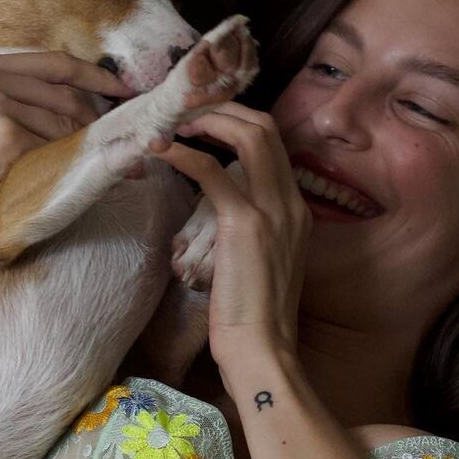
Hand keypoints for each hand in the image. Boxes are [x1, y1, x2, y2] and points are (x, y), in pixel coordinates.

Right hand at [0, 51, 130, 259]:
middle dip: (98, 124)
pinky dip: (66, 167)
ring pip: (64, 126)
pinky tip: (73, 180)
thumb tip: (66, 113)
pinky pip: (52, 150)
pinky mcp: (2, 138)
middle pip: (66, 95)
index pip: (53, 63)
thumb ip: (4, 103)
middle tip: (123, 147)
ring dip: (85, 151)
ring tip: (104, 169)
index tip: (124, 91)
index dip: (95, 77)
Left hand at [150, 103, 310, 369]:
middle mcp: (291, 203)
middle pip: (266, 127)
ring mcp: (272, 211)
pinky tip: (161, 151)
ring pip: (250, 135)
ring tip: (175, 121)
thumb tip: (222, 216)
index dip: (238, 123)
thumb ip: (251, 232)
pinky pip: (213, 170)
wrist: (263, 350)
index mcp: (297, 212)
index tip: (204, 122)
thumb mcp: (261, 264)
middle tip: (186, 111)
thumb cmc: (254, 318)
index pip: (275, 145)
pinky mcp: (244, 224)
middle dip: (224, 109)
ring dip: (209, 119)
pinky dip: (185, 153)